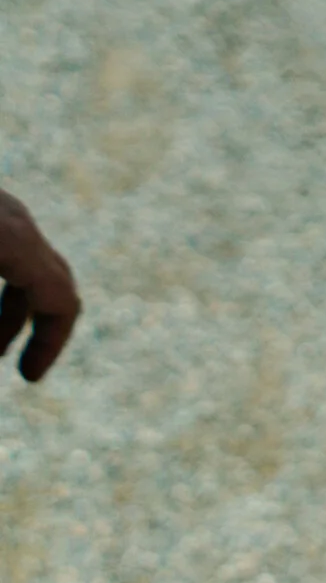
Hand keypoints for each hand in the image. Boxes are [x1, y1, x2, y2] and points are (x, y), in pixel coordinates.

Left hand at [0, 191, 81, 381]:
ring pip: (28, 260)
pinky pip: (11, 243)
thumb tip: (10, 360)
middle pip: (53, 279)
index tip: (28, 378)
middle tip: (9, 360)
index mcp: (12, 241)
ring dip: (14, 302)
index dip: (50, 344)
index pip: (62, 301)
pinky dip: (7, 275)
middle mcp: (15, 218)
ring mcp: (1, 204)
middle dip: (32, 326)